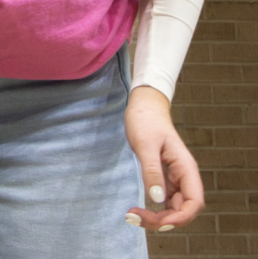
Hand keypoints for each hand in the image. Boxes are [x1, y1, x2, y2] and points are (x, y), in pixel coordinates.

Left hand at [124, 85, 204, 230]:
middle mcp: (183, 176)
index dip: (180, 217)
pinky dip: (153, 209)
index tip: (159, 221)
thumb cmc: (146, 121)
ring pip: (172, 208)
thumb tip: (158, 199)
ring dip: (157, 217)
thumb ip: (152, 170)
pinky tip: (138, 210)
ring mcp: (174, 178)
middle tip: (135, 218)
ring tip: (132, 216)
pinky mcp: (163, 178)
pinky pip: (164, 201)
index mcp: (185, 168)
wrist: (143, 107)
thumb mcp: (145, 144)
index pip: (194, 202)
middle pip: (183, 209)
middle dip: (164, 220)